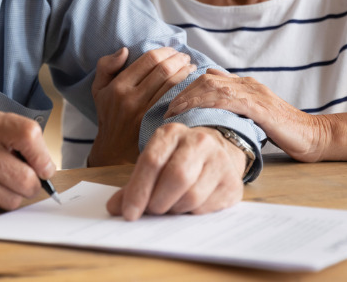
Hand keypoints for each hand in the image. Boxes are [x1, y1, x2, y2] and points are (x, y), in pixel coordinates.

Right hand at [88, 47, 195, 166]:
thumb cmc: (109, 115)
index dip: (164, 51)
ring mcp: (146, 113)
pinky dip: (186, 90)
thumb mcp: (99, 89)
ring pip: (172, 85)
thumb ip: (106, 66)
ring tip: (190, 67)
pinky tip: (190, 85)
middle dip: (178, 59)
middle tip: (185, 57)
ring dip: (185, 72)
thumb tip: (125, 50)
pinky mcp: (157, 124)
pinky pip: (176, 102)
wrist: (114, 151)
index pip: (148, 60)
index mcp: (118, 86)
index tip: (172, 50)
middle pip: (163, 70)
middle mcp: (132, 99)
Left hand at [106, 123, 245, 219]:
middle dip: (158, 202)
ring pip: (192, 195)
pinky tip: (189, 206)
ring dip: (175, 209)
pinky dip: (192, 213)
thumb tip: (114, 208)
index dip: (138, 191)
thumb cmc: (177, 160)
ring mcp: (219, 160)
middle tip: (152, 211)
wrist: (216, 152)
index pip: (151, 161)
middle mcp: (198, 141)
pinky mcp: (233, 182)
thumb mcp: (154, 163)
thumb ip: (133, 185)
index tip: (129, 213)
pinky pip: (207, 207)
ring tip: (170, 206)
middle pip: (176, 177)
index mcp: (171, 133)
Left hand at [165, 68, 326, 161]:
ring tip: (174, 112)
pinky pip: (229, 100)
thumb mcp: (254, 115)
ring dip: (190, 98)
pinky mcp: (260, 107)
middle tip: (165, 109)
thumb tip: (208, 109)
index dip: (185, 88)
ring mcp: (254, 93)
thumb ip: (235, 107)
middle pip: (206, 79)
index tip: (170, 103)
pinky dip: (208, 104)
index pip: (207, 78)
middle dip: (182, 92)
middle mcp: (247, 84)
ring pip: (214, 86)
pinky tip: (196, 113)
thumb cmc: (283, 130)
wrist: (315, 136)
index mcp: (244, 85)